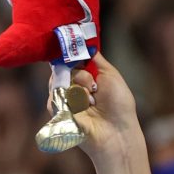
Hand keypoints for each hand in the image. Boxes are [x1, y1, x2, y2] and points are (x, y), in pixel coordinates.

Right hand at [67, 53, 146, 173]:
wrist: (117, 131)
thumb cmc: (119, 105)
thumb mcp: (110, 74)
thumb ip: (95, 58)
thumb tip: (83, 42)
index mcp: (86, 75)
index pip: (70, 58)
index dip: (70, 55)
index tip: (72, 50)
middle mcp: (74, 85)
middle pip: (62, 67)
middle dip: (79, 74)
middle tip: (93, 87)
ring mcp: (65, 98)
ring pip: (59, 80)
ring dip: (78, 88)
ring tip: (92, 101)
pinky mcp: (58, 111)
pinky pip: (55, 95)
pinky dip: (71, 100)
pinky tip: (84, 109)